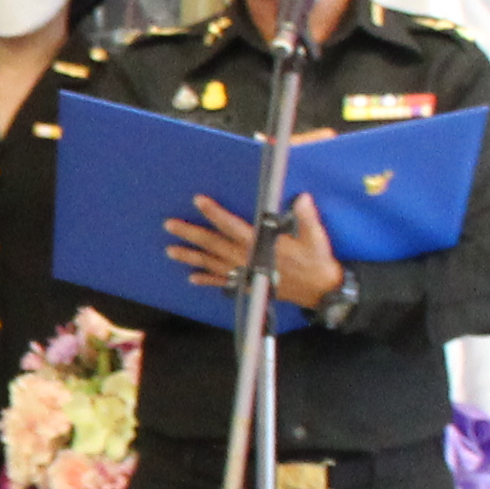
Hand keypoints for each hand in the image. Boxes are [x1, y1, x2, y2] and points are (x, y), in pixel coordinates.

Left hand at [165, 187, 342, 313]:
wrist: (319, 290)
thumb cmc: (316, 260)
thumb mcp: (315, 236)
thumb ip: (306, 217)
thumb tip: (301, 198)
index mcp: (259, 243)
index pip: (231, 224)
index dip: (214, 212)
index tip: (198, 201)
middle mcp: (245, 258)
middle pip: (212, 243)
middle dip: (189, 233)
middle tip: (169, 225)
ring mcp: (244, 273)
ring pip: (210, 263)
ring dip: (190, 256)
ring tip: (170, 251)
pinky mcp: (246, 285)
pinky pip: (221, 282)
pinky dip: (206, 280)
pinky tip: (191, 278)